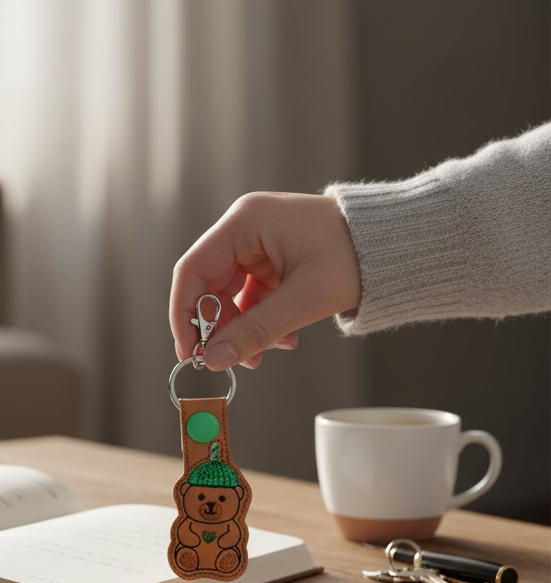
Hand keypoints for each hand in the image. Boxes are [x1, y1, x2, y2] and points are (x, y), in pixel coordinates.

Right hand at [170, 192, 361, 369]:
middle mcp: (244, 227)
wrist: (397, 245)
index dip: (185, 314)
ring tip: (268, 352)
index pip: (192, 270)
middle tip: (230, 360)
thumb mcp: (303, 300)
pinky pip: (250, 294)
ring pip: (229, 294)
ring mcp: (257, 242)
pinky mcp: (271, 258)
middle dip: (220, 327)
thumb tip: (214, 360)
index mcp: (245, 222)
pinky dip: (261, 319)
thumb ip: (254, 331)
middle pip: (209, 285)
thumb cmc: (356, 257)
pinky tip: (285, 338)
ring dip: (243, 328)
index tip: (190, 352)